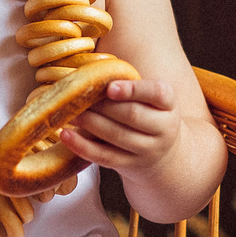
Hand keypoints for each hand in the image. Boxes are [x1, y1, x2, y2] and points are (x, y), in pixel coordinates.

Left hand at [58, 76, 179, 172]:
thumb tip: (89, 71)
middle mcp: (164, 128)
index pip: (157, 93)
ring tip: (69, 112)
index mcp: (169, 104)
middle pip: (132, 115)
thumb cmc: (146, 113)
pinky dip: (83, 146)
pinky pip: (105, 157)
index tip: (109, 87)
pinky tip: (66, 135)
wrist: (161, 153)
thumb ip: (127, 85)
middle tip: (78, 96)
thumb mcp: (148, 98)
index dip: (133, 89)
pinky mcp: (131, 165)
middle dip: (102, 106)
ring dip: (89, 123)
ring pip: (117, 136)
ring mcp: (149, 150)